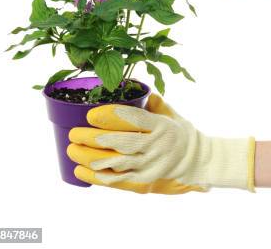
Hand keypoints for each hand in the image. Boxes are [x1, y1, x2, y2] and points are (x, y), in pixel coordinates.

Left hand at [67, 94, 254, 193]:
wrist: (198, 161)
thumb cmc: (180, 133)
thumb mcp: (172, 115)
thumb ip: (155, 104)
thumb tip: (140, 90)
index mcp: (162, 126)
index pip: (134, 120)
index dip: (111, 117)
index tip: (91, 114)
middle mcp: (157, 146)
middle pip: (121, 143)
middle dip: (94, 139)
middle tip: (74, 133)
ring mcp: (151, 166)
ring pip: (117, 163)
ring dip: (91, 158)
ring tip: (72, 151)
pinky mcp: (146, 181)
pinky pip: (119, 181)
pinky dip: (98, 177)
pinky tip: (80, 171)